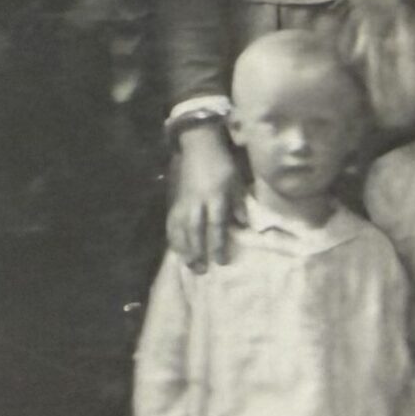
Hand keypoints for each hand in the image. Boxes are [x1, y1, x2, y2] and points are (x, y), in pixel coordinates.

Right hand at [167, 124, 241, 270]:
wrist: (198, 145)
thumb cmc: (222, 164)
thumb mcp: (237, 182)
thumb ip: (239, 205)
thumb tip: (243, 226)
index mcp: (215, 198)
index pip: (216, 226)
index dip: (217, 245)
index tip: (221, 262)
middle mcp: (196, 203)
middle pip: (194, 232)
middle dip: (197, 252)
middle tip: (201, 270)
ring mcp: (183, 202)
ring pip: (180, 230)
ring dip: (183, 249)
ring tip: (188, 265)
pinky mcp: (174, 200)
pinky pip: (171, 223)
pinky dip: (173, 238)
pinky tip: (176, 249)